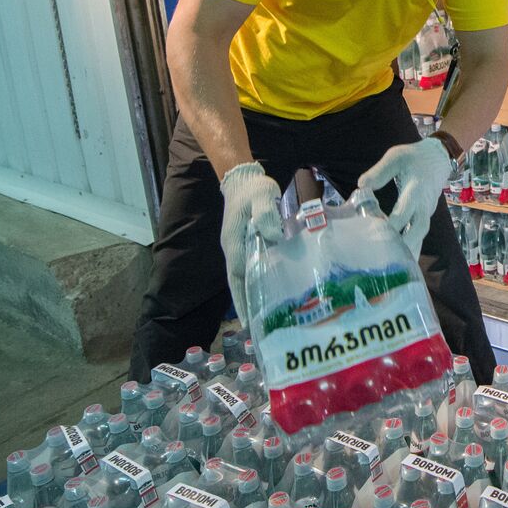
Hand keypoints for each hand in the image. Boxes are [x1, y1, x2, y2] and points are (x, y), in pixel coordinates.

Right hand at [220, 162, 283, 320]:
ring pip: (245, 277)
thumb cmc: (254, 189)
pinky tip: (273, 290)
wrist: (244, 178)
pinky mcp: (248, 244)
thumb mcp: (262, 197)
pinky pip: (253, 267)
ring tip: (267, 317)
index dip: (241, 300)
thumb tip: (273, 236)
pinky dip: (259, 281)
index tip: (247, 322)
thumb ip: (267, 215)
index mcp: (234, 243)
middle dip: (247, 306)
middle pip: (239, 283)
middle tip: (259, 329)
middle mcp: (234, 250)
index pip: (236, 278)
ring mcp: (240, 247)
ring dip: (253, 296)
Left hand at [357, 137, 450, 259]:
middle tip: (388, 258)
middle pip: (418, 228)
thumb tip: (362, 186)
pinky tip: (402, 261)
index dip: (393, 223)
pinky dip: (412, 246)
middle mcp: (424, 204)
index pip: (405, 210)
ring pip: (420, 235)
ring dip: (410, 250)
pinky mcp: (425, 216)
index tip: (378, 233)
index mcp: (416, 189)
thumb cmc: (415, 157)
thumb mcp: (396, 156)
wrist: (440, 158)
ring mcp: (427, 211)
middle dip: (405, 244)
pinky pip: (419, 234)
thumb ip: (379, 171)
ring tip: (397, 270)